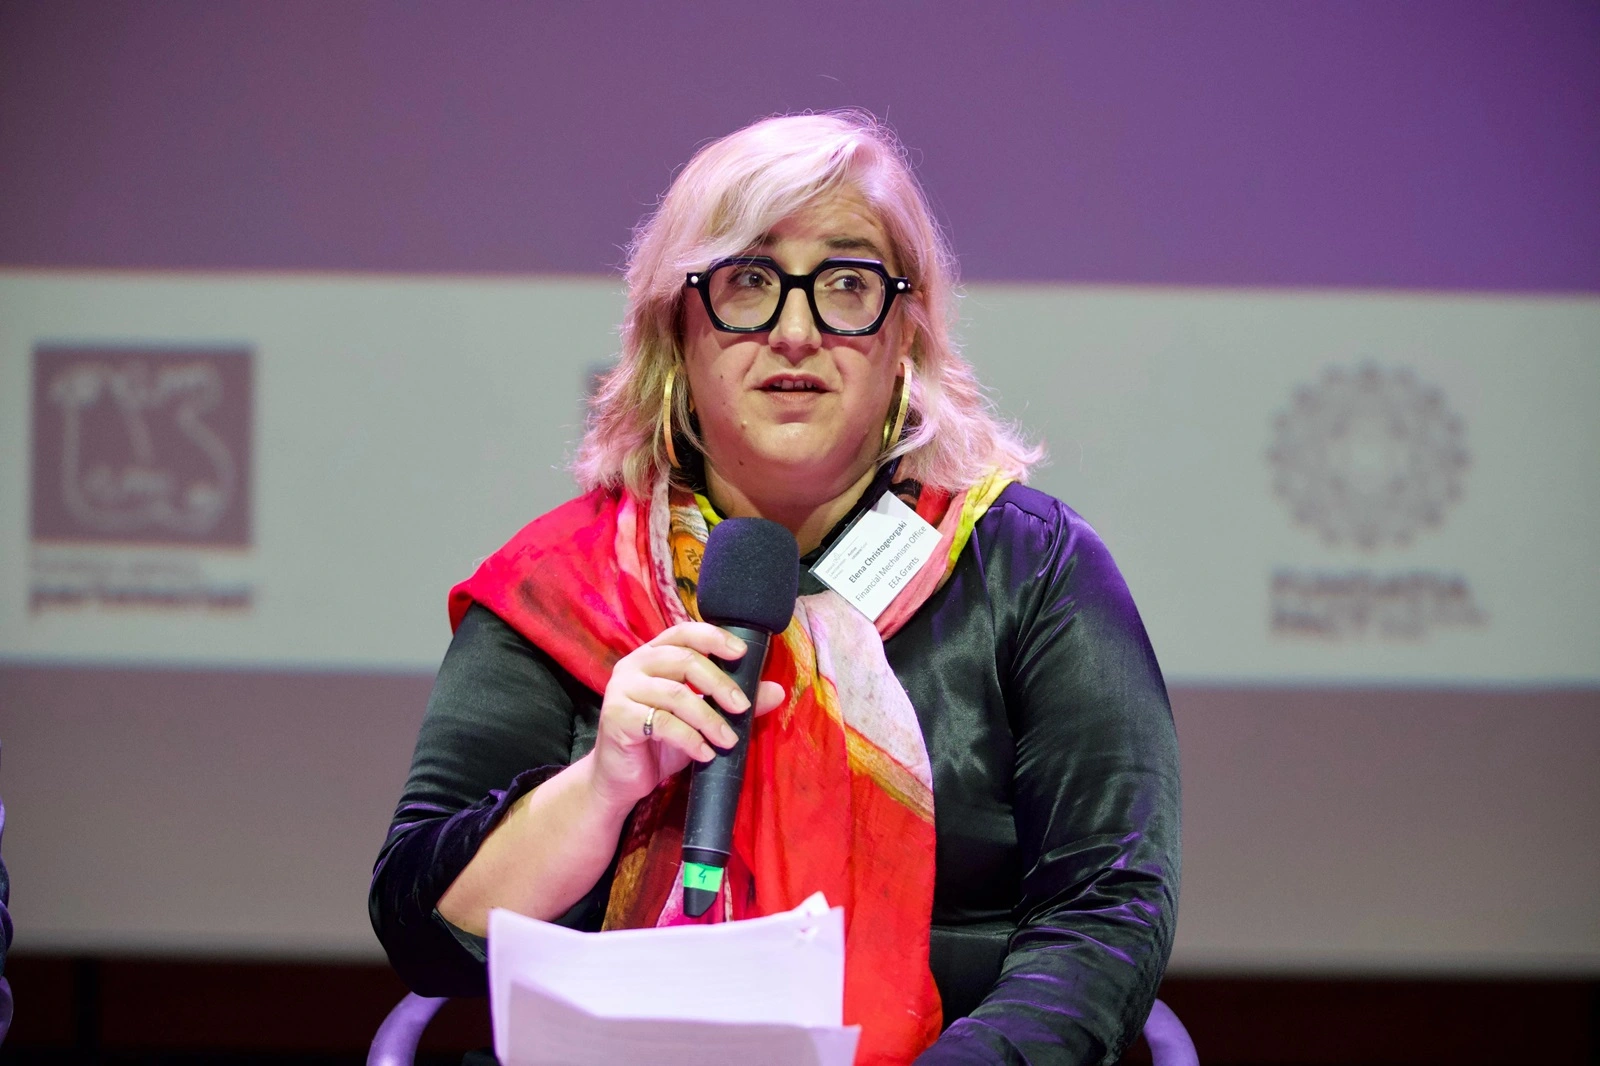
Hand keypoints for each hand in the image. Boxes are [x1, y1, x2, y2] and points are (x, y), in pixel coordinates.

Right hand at [589, 622, 784, 810]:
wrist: (622, 779)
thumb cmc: (661, 743)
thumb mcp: (702, 720)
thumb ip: (732, 702)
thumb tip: (776, 691)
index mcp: (653, 655)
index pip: (684, 632)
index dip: (714, 638)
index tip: (742, 653)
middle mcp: (634, 664)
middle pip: (685, 661)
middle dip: (720, 684)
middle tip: (743, 708)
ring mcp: (622, 689)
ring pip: (676, 694)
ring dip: (709, 718)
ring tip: (728, 740)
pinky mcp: (616, 716)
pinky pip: (662, 723)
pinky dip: (690, 739)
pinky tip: (705, 754)